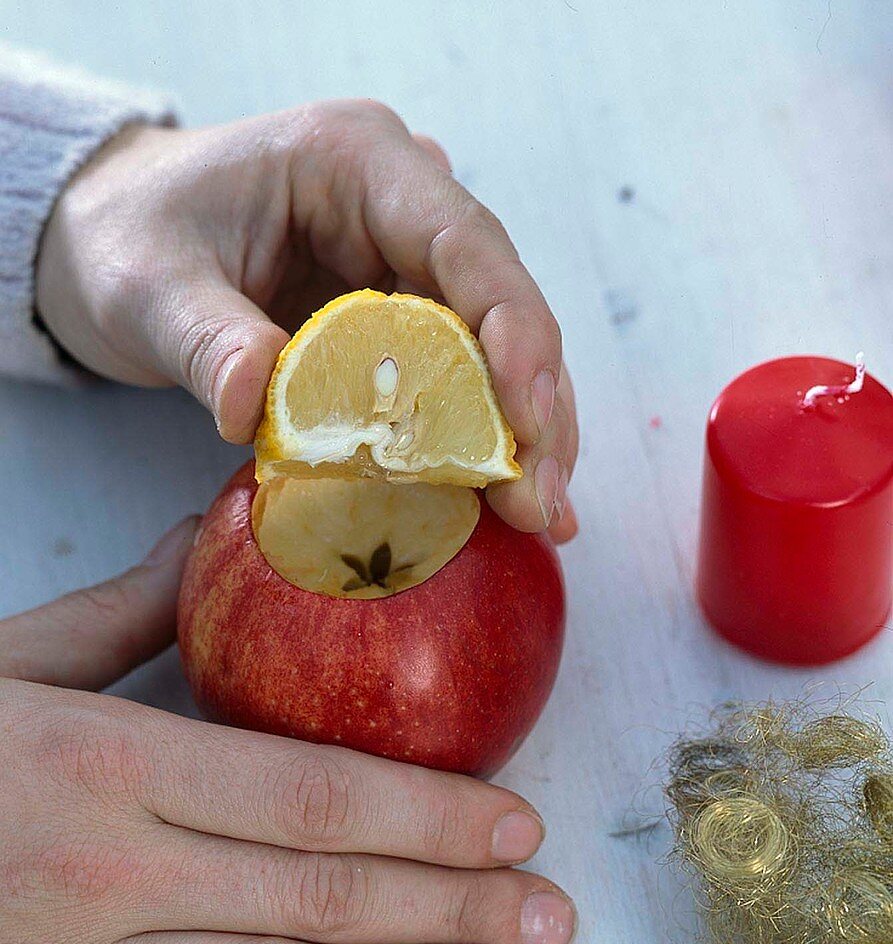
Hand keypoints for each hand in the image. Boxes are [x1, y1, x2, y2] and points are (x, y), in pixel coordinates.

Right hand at [0, 519, 575, 943]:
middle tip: (550, 920)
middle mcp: (97, 873)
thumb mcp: (5, 666)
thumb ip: (123, 612)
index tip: (517, 823)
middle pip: (316, 892)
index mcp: (103, 760)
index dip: (427, 811)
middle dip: (450, 906)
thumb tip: (219, 534)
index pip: (310, 788)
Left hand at [35, 101, 578, 541]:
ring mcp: (406, 261)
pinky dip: (481, 438)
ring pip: (495, 348)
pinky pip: (456, 376)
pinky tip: (504, 497)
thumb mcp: (149, 287)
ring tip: (541, 515)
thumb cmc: (129, 239)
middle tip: (543, 502)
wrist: (112, 241)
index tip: (529, 423)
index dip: (513, 333)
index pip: (464, 243)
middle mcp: (402, 204)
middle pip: (501, 306)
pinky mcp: (398, 316)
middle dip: (532, 407)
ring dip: (522, 433)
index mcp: (356, 161)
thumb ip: (207, 341)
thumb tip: (259, 406)